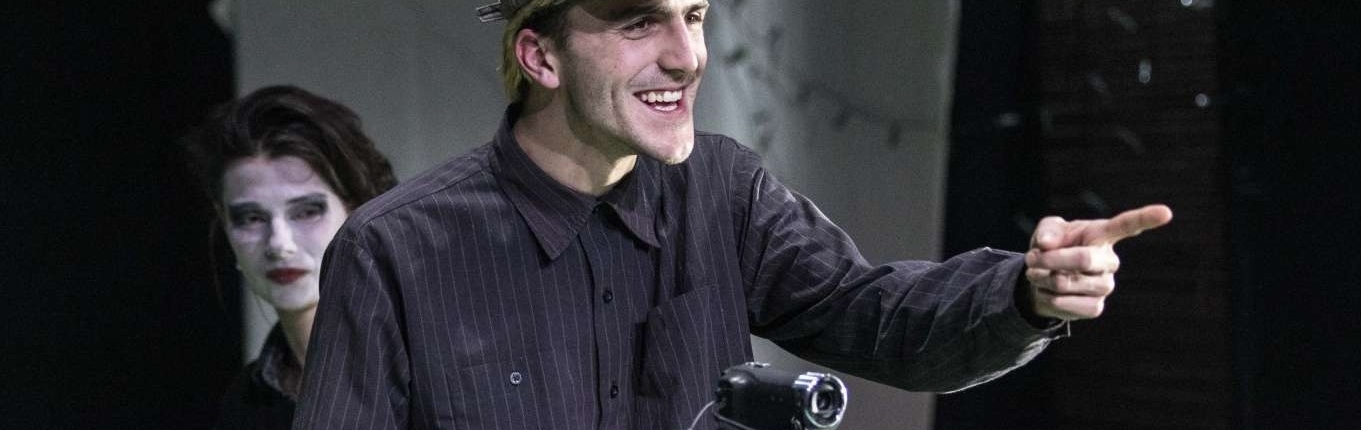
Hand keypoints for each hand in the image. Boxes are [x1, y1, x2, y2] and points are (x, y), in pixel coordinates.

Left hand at [1024, 204, 1172, 320]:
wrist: (1041, 277)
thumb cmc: (1051, 246)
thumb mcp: (1046, 231)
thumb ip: (1047, 232)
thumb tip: (1047, 244)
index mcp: (1102, 235)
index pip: (1127, 225)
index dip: (1146, 218)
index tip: (1166, 212)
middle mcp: (1109, 260)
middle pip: (1083, 260)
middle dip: (1050, 259)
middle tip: (1031, 258)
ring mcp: (1105, 285)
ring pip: (1068, 283)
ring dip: (1043, 278)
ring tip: (1037, 273)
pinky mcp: (1095, 307)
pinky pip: (1069, 304)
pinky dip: (1048, 297)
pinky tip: (1048, 291)